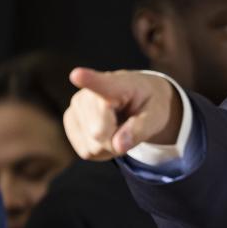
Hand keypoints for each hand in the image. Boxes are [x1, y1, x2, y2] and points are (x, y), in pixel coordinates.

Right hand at [63, 68, 182, 159]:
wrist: (136, 98)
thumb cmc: (148, 104)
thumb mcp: (156, 116)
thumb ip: (140, 130)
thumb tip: (118, 146)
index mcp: (115, 85)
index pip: (98, 83)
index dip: (87, 80)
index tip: (76, 75)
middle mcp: (88, 93)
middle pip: (99, 134)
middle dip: (116, 141)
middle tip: (128, 126)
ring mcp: (75, 107)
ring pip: (93, 147)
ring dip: (110, 146)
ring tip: (118, 127)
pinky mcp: (69, 122)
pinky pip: (87, 152)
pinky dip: (101, 150)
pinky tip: (107, 133)